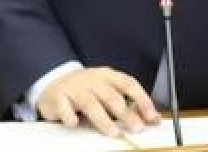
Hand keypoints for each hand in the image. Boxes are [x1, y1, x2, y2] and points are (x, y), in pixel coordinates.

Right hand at [36, 67, 159, 137]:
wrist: (54, 83)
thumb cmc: (87, 90)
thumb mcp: (109, 92)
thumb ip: (130, 104)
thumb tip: (153, 118)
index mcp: (107, 76)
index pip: (128, 84)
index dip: (141, 100)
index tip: (150, 116)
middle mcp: (92, 79)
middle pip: (110, 95)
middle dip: (125, 113)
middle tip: (136, 128)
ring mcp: (74, 87)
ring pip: (90, 102)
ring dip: (103, 119)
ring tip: (112, 132)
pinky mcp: (58, 97)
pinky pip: (64, 106)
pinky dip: (69, 116)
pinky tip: (75, 123)